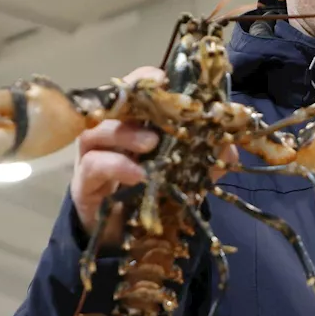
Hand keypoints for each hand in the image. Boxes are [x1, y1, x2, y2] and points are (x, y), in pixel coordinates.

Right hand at [70, 66, 237, 245]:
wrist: (125, 237)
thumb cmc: (153, 194)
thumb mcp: (185, 173)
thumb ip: (207, 158)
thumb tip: (229, 146)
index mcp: (133, 126)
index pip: (133, 93)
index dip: (144, 80)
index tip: (163, 78)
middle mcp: (109, 135)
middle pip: (112, 108)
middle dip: (135, 104)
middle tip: (163, 113)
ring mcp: (92, 157)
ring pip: (97, 132)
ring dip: (126, 134)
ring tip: (152, 145)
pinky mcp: (84, 183)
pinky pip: (94, 165)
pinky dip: (117, 166)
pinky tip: (139, 174)